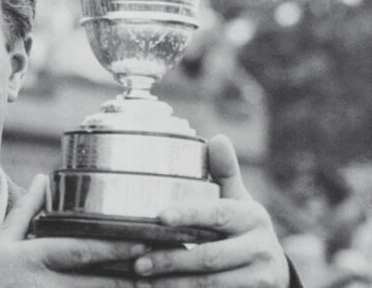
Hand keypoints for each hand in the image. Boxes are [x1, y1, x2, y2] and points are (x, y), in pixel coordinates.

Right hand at [0, 174, 147, 287]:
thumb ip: (26, 211)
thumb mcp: (1, 242)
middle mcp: (43, 286)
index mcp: (31, 258)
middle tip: (165, 267)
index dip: (113, 248)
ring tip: (157, 285)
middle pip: (97, 283)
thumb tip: (46, 178)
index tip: (143, 242)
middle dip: (132, 275)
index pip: (79, 251)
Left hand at [132, 135, 289, 287]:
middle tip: (139, 261)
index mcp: (252, 216)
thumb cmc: (241, 227)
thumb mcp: (237, 201)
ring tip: (143, 278)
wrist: (274, 271)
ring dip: (173, 283)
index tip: (159, 215)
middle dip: (171, 259)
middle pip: (209, 256)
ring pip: (211, 283)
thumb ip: (224, 173)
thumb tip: (217, 138)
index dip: (188, 213)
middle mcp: (262, 247)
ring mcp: (262, 277)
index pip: (217, 213)